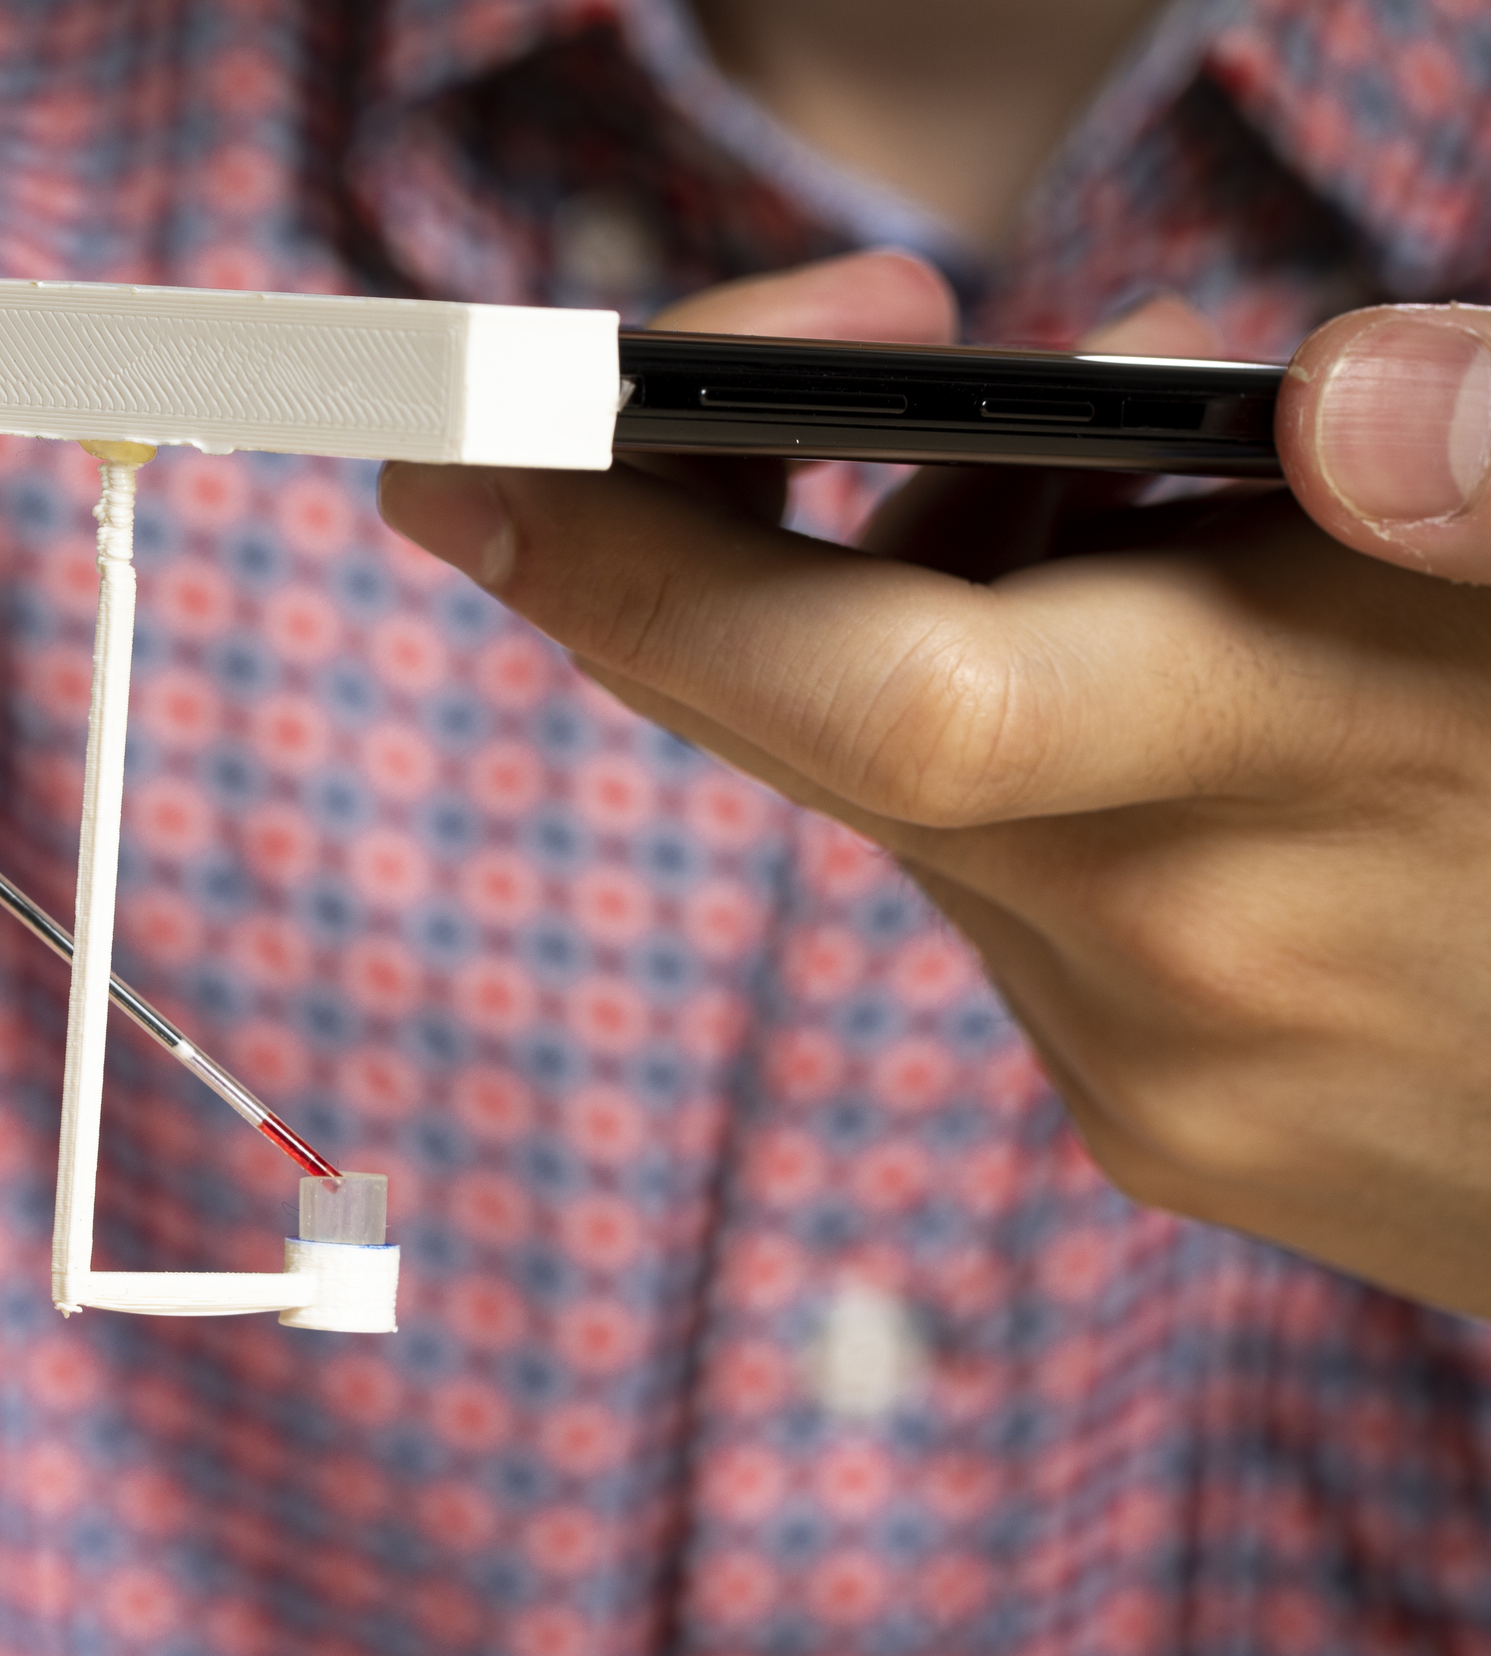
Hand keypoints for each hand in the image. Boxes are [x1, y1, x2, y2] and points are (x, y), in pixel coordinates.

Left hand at [382, 254, 1490, 1318]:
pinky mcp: (1164, 1140)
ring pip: (910, 799)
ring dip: (924, 623)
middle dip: (731, 531)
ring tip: (1116, 503)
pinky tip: (1156, 690)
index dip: (634, 557)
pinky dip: (1011, 761)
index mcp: (1316, 769)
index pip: (868, 676)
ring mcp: (1159, 1073)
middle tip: (797, 353)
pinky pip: (1001, 899)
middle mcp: (1187, 954)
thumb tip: (1346, 401)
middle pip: (823, 718)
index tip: (472, 449)